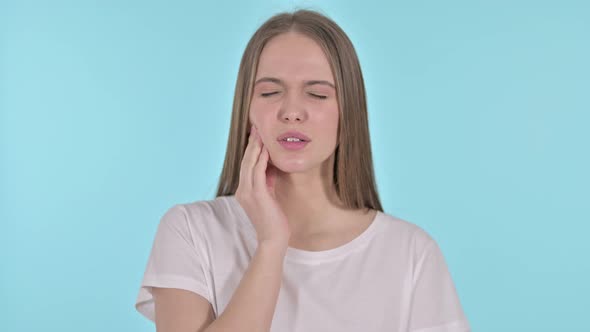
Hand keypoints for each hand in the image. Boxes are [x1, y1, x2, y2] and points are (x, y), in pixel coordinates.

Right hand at [234, 125, 290, 249]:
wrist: (273, 239)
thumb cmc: (274, 220)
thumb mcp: (270, 196)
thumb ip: (268, 182)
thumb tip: (272, 167)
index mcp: (244, 190)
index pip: (246, 165)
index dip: (251, 150)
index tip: (257, 136)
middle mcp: (242, 190)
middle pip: (245, 161)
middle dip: (252, 144)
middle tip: (257, 128)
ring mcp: (248, 193)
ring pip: (250, 164)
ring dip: (255, 147)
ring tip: (260, 133)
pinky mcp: (257, 195)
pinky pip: (258, 172)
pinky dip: (261, 159)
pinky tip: (266, 149)